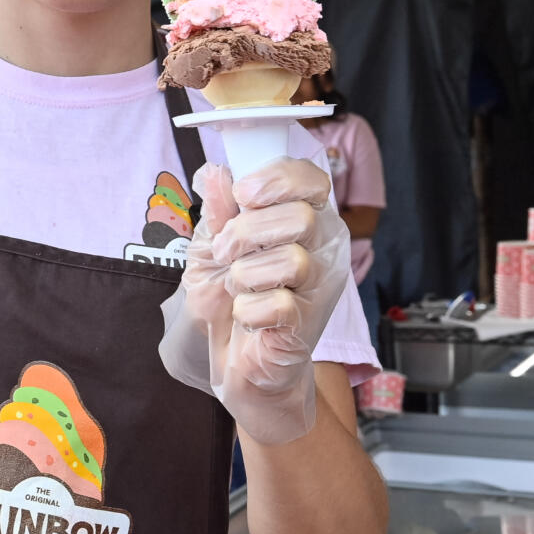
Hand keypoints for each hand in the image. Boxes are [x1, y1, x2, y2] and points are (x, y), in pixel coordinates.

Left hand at [158, 157, 350, 446]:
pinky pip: (280, 304)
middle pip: (300, 217)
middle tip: (226, 251)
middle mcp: (322, 248)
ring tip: (238, 287)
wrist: (232, 359)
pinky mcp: (309, 324)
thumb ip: (218, 212)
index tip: (243, 195)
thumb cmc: (229, 297)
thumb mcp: (211, 247)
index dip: (277, 179)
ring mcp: (319, 287)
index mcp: (302, 218)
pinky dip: (249, 310)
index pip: (312, 179)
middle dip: (247, 231)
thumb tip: (215, 174)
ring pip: (292, 260)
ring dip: (246, 274)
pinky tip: (248, 316)